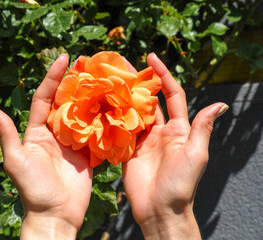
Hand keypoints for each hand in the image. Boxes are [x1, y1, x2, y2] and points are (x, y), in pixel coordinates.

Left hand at [0, 54, 91, 238]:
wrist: (56, 214)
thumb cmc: (33, 189)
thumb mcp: (16, 161)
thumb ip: (7, 134)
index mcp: (38, 130)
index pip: (45, 97)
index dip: (53, 77)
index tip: (64, 57)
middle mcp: (56, 132)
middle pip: (66, 101)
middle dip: (76, 81)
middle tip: (89, 62)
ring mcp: (73, 141)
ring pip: (84, 113)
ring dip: (92, 96)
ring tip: (105, 79)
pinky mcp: (88, 152)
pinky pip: (96, 131)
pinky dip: (104, 118)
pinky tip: (114, 105)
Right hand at [123, 53, 227, 238]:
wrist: (160, 209)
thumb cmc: (181, 184)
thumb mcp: (196, 154)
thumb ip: (202, 128)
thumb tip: (221, 104)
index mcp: (178, 128)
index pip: (171, 95)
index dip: (163, 76)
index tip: (152, 57)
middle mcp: (159, 131)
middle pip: (149, 100)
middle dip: (139, 82)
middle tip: (123, 66)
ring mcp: (142, 140)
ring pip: (132, 112)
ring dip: (123, 97)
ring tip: (110, 81)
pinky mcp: (127, 150)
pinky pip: (119, 129)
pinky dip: (112, 118)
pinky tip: (102, 105)